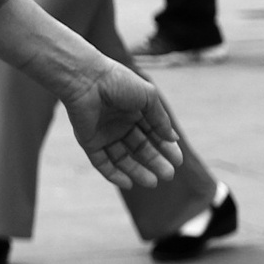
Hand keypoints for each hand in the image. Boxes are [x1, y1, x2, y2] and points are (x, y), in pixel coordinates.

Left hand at [60, 58, 183, 190]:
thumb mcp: (147, 97)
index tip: (178, 160)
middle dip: (154, 162)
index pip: (153, 133)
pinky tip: (128, 183)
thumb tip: (172, 138)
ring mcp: (103, 133)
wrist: (85, 79)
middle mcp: (118, 123)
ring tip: (153, 182)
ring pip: (122, 158)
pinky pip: (101, 162)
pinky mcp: (88, 141)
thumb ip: (160, 118)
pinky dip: (113, 174)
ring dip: (137, 171)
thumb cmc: (117, 82)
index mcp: (133, 110)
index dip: (165, 147)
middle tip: (168, 175)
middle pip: (139, 148)